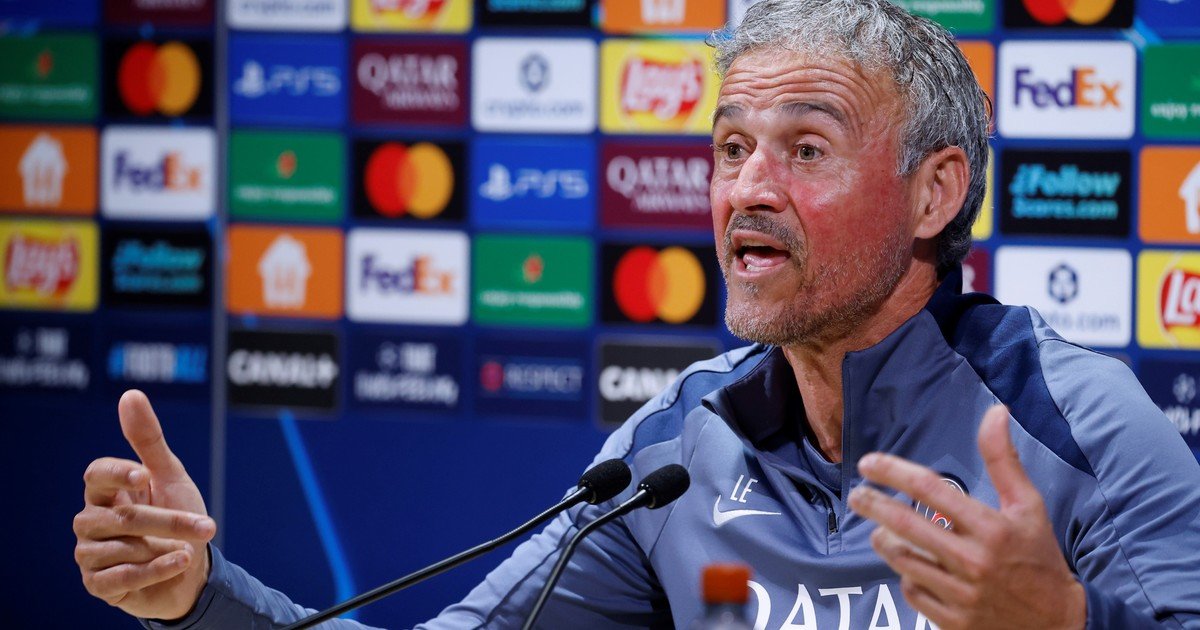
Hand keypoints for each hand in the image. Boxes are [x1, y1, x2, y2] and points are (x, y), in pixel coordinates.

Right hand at [73, 390, 215, 619]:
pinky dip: (156, 570)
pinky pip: (122, 576)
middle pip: (121, 516)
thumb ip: (149, 440)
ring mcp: (91, 554)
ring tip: (185, 549)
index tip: (144, 474)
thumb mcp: (170, 476)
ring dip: (165, 548)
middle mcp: (92, 521)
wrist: (190, 571)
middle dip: (168, 521)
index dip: (117, 473)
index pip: (96, 474)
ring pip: (123, 548)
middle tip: (206, 525)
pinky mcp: (99, 584)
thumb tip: (130, 394)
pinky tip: (179, 563)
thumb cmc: (178, 518)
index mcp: (106, 492)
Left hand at [847, 405, 1086, 629]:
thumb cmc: (1038, 556)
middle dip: (873, 505)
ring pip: (902, 560)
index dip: (893, 471)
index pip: (930, 489)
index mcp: (992, 528)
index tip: (869, 463)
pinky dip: (906, 576)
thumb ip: (1004, 460)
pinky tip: (911, 566)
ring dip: (885, 541)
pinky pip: (912, 592)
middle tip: (856, 495)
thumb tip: (996, 411)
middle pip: (905, 525)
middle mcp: (974, 560)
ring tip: (880, 530)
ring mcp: (962, 594)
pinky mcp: (953, 621)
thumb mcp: (1028, 506)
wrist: (1058, 623)